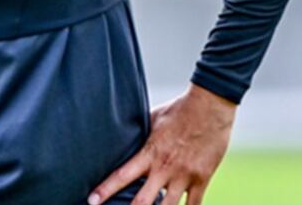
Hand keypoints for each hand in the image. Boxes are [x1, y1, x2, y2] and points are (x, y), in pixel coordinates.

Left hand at [88, 84, 235, 204]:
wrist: (210, 106)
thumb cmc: (178, 109)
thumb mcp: (152, 119)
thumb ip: (140, 134)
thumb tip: (124, 138)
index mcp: (149, 152)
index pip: (122, 176)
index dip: (105, 190)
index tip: (91, 201)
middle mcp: (164, 167)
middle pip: (143, 201)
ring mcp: (184, 175)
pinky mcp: (202, 178)